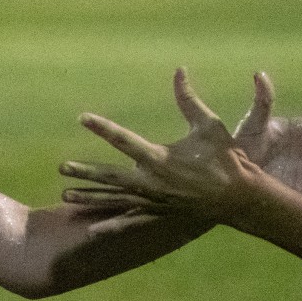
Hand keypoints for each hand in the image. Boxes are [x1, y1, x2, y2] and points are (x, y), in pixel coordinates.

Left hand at [61, 68, 260, 223]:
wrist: (239, 197)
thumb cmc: (226, 158)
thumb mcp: (208, 125)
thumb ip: (189, 100)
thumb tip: (179, 71)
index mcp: (159, 158)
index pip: (123, 139)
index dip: (102, 127)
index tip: (83, 117)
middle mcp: (151, 182)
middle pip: (109, 176)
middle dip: (84, 172)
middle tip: (62, 167)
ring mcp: (153, 201)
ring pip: (114, 199)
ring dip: (90, 198)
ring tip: (65, 197)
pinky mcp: (160, 213)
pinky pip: (131, 220)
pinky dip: (112, 224)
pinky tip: (93, 229)